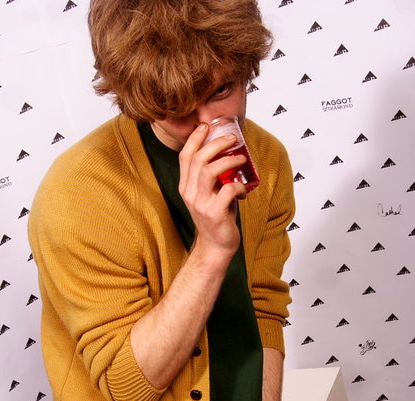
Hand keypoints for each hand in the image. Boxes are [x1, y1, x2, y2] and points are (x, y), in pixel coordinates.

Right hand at [178, 123, 246, 256]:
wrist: (215, 246)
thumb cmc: (215, 218)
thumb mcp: (208, 194)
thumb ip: (212, 178)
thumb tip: (229, 154)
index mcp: (185, 187)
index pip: (185, 156)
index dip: (195, 138)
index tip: (206, 127)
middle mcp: (189, 194)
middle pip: (198, 159)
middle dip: (216, 143)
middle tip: (232, 139)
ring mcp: (200, 204)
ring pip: (210, 170)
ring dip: (228, 161)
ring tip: (240, 159)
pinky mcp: (214, 213)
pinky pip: (228, 190)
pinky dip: (239, 186)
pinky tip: (243, 191)